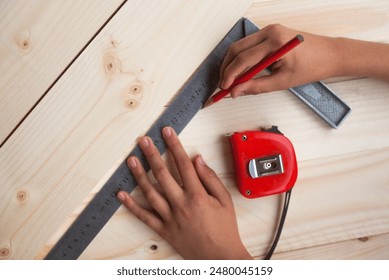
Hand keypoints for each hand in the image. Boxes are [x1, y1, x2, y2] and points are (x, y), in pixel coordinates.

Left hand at [117, 127, 251, 259]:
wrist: (219, 257)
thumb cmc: (225, 229)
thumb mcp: (225, 201)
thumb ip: (210, 179)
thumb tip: (198, 160)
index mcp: (197, 195)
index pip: (183, 164)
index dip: (174, 145)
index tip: (167, 132)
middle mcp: (181, 204)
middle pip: (162, 174)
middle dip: (152, 154)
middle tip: (143, 141)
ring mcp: (170, 218)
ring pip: (150, 192)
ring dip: (139, 175)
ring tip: (131, 160)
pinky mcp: (164, 229)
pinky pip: (144, 216)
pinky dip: (131, 205)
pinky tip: (122, 194)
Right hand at [219, 24, 339, 96]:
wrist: (330, 54)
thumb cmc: (312, 67)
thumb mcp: (282, 82)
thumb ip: (256, 87)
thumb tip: (236, 92)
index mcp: (275, 43)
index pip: (243, 59)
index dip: (229, 75)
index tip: (223, 88)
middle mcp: (270, 32)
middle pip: (236, 49)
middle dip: (227, 68)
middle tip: (223, 85)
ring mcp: (269, 30)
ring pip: (240, 46)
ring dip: (232, 63)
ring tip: (231, 80)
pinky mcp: (270, 32)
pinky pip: (248, 44)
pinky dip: (241, 58)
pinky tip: (241, 71)